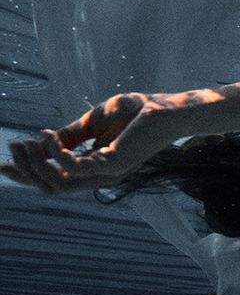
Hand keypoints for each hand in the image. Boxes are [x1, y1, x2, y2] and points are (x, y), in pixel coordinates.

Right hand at [1, 92, 174, 193]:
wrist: (167, 107)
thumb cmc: (134, 113)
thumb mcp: (92, 122)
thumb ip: (70, 135)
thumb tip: (42, 142)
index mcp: (95, 168)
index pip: (56, 181)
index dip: (27, 175)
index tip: (3, 165)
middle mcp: (100, 176)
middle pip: (53, 187)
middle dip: (27, 170)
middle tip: (11, 147)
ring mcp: (109, 173)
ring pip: (61, 182)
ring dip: (37, 162)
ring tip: (26, 141)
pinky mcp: (116, 163)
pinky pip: (76, 166)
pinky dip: (56, 152)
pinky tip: (47, 135)